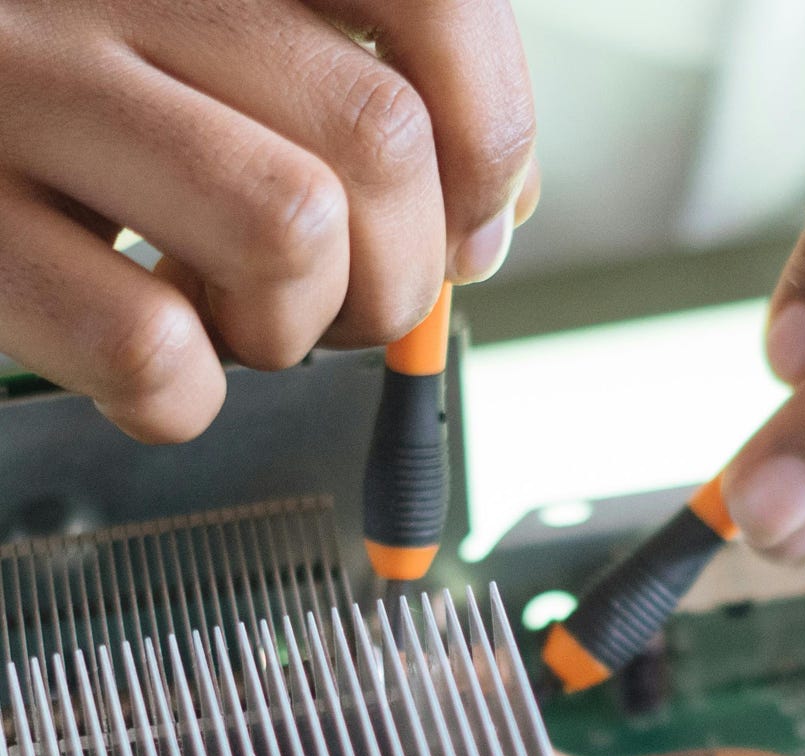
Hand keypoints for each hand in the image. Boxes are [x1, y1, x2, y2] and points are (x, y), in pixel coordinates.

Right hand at [0, 0, 537, 441]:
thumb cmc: (52, 103)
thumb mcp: (197, 46)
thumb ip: (336, 88)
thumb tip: (495, 206)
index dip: (489, 130)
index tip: (474, 220)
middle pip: (379, 139)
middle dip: (400, 272)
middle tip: (346, 301)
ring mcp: (14, 89)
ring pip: (290, 230)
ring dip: (297, 326)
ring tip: (235, 318)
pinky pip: (149, 349)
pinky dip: (183, 398)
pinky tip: (151, 365)